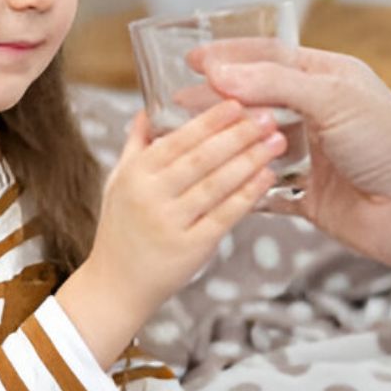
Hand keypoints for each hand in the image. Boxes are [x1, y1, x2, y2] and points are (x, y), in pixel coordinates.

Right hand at [89, 100, 281, 319]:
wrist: (114, 287)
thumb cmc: (119, 232)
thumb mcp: (118, 183)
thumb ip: (136, 146)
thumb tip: (145, 111)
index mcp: (136, 174)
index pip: (179, 138)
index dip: (210, 120)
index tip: (236, 103)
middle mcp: (151, 196)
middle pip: (202, 158)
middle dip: (238, 134)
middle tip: (267, 116)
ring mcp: (170, 223)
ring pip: (217, 184)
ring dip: (250, 160)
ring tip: (275, 141)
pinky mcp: (190, 248)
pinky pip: (225, 216)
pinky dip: (247, 195)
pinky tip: (267, 178)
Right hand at [190, 40, 390, 273]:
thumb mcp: (332, 99)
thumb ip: (274, 83)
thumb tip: (220, 71)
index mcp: (330, 79)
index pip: (271, 58)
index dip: (231, 56)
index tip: (193, 59)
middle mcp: (320, 114)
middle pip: (258, 101)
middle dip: (219, 101)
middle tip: (177, 102)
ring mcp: (313, 156)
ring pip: (257, 144)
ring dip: (227, 142)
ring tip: (187, 139)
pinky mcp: (308, 197)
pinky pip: (264, 189)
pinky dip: (242, 185)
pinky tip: (213, 180)